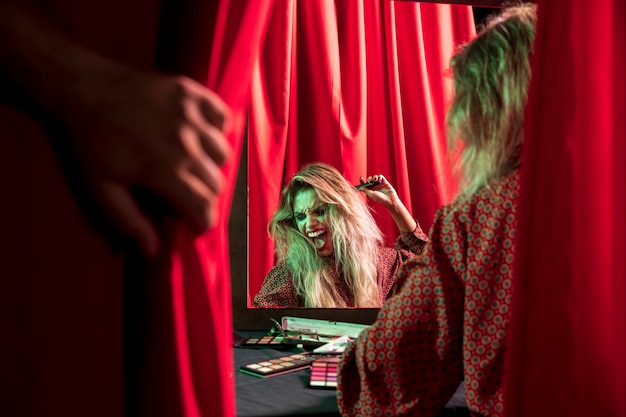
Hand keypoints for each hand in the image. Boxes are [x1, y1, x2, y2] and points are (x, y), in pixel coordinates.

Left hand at [64, 68, 231, 256]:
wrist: (85, 89)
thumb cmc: (92, 141)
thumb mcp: (102, 187)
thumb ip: (130, 220)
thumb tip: (153, 250)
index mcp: (163, 170)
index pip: (204, 207)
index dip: (204, 222)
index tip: (197, 223)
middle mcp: (184, 144)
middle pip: (217, 183)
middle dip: (206, 196)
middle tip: (188, 194)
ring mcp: (191, 116)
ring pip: (223, 153)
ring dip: (213, 165)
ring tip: (195, 165)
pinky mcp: (192, 93)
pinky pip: (223, 118)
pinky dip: (218, 130)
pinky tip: (202, 136)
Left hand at [358, 174, 416, 232]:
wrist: (390, 200)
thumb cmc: (380, 199)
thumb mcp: (371, 194)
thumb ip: (366, 190)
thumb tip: (360, 186)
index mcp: (370, 190)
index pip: (365, 184)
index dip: (362, 181)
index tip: (361, 178)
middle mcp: (374, 187)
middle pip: (369, 180)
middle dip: (369, 179)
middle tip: (370, 182)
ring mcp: (379, 184)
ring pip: (374, 177)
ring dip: (374, 177)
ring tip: (375, 180)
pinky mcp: (384, 182)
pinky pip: (380, 176)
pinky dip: (379, 176)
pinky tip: (379, 180)